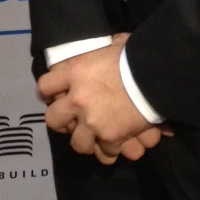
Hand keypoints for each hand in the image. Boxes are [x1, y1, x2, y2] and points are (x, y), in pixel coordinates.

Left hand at [38, 37, 169, 161]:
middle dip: (62, 121)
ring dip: (86, 140)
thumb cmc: (132, 56)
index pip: (45, 86)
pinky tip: (113, 144)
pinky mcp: (111, 138)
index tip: (56, 94)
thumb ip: (100, 52)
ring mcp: (92, 121)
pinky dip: (109, 151)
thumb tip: (106, 48)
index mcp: (74, 72)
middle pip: (53, 119)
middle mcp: (78, 99)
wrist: (154, 75)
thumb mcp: (112, 44)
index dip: (50, 91)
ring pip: (77, 143)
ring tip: (94, 135)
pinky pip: (103, 154)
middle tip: (72, 119)